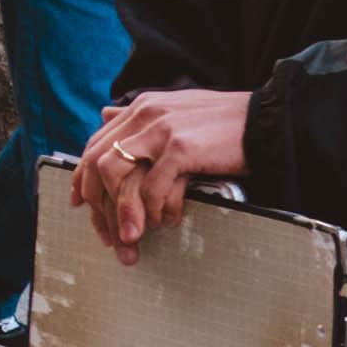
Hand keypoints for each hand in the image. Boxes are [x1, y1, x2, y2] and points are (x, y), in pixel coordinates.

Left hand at [69, 84, 254, 259]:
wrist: (266, 121)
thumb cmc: (224, 124)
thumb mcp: (176, 111)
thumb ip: (141, 117)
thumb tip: (105, 114)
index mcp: (141, 107)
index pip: (96, 144)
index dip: (82, 176)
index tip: (79, 204)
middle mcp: (144, 114)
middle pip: (98, 162)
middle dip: (98, 204)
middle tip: (107, 234)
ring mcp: (161, 129)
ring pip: (117, 176)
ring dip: (121, 213)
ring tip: (132, 238)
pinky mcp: (180, 147)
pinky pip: (152, 188)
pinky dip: (154, 211)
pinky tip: (165, 222)